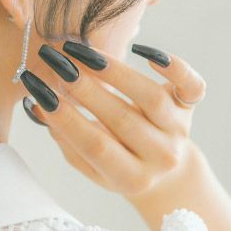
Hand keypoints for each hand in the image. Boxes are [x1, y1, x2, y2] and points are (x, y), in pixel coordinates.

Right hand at [23, 41, 206, 199]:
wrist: (167, 171)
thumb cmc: (117, 162)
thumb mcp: (89, 164)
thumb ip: (65, 140)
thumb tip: (38, 106)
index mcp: (132, 178)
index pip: (96, 147)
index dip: (67, 120)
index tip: (41, 94)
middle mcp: (160, 156)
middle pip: (122, 120)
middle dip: (85, 89)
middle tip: (56, 64)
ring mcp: (179, 130)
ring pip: (150, 97)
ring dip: (114, 72)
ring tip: (81, 53)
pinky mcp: (190, 106)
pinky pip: (192, 86)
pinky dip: (174, 67)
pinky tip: (144, 51)